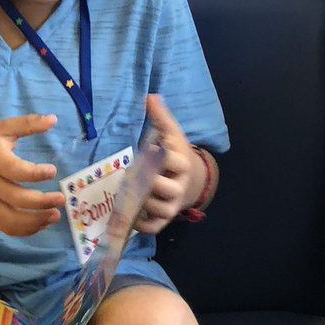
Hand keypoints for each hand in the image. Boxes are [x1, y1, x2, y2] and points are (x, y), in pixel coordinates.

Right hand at [0, 114, 64, 236]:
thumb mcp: (2, 128)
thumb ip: (27, 123)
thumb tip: (53, 119)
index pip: (15, 171)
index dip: (35, 173)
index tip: (53, 171)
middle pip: (16, 199)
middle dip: (41, 202)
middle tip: (62, 199)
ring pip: (11, 219)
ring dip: (35, 221)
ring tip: (56, 215)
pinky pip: (5, 228)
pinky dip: (25, 230)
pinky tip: (42, 223)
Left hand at [134, 96, 200, 234]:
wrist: (193, 180)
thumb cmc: (176, 154)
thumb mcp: (172, 135)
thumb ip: (161, 118)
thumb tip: (150, 96)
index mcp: (182, 163)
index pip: (167, 160)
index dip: (154, 155)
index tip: (149, 150)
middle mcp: (179, 186)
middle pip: (158, 185)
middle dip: (142, 179)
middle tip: (132, 174)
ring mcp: (173, 205)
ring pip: (152, 206)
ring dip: (137, 199)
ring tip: (131, 190)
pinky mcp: (165, 220)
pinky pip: (150, 227)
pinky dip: (138, 222)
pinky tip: (133, 210)